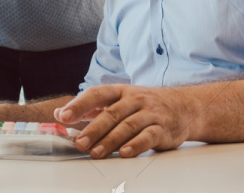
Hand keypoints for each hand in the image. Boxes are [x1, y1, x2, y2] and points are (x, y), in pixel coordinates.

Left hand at [54, 85, 193, 158]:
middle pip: (111, 113)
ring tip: (96, 153)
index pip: (97, 94)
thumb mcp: (119, 100)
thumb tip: (59, 113)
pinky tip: (124, 153)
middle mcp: (135, 99)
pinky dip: (136, 145)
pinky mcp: (163, 128)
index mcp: (121, 91)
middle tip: (79, 143)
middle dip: (93, 129)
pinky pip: (148, 136)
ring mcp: (150, 113)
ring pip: (128, 126)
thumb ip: (90, 108)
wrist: (184, 106)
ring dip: (110, 140)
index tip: (64, 116)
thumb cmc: (145, 105)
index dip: (80, 105)